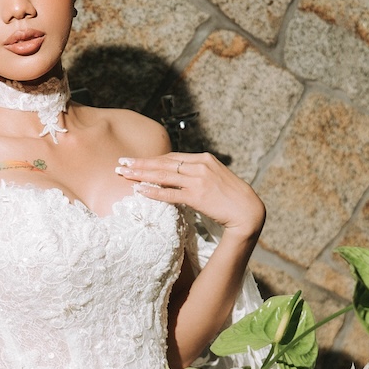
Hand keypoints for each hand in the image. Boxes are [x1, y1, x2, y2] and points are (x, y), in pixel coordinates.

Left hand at [116, 150, 264, 238]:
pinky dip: (153, 191)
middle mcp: (200, 166)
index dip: (152, 159)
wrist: (248, 211)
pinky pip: (170, 193)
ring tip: (123, 173)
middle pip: (163, 162)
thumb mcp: (215, 179)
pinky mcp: (197, 196)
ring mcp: (198, 180)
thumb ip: (199, 175)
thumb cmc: (232, 198)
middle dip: (140, 163)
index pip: (172, 157)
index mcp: (204, 158)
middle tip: (120, 162)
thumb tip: (181, 178)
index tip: (136, 160)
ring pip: (163, 175)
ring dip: (140, 174)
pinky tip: (139, 189)